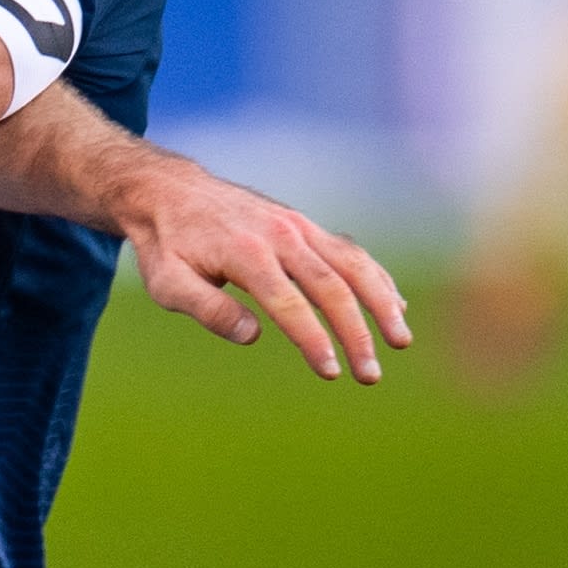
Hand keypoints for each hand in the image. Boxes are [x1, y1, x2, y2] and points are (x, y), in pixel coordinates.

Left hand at [121, 160, 412, 382]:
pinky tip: (395, 305)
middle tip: (370, 375)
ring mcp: (297, 226)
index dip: (313, 340)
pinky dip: (375, 277)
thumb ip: (207, 308)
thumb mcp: (167, 283)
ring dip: (382, 302)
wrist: (168, 191)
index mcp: (246, 253)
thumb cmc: (166, 245)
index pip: (289, 303)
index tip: (331, 372)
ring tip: (402, 340)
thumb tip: (253, 335)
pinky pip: (349, 251)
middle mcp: (280, 234)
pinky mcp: (304, 225)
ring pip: (352, 263)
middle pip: (332, 286)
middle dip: (357, 333)